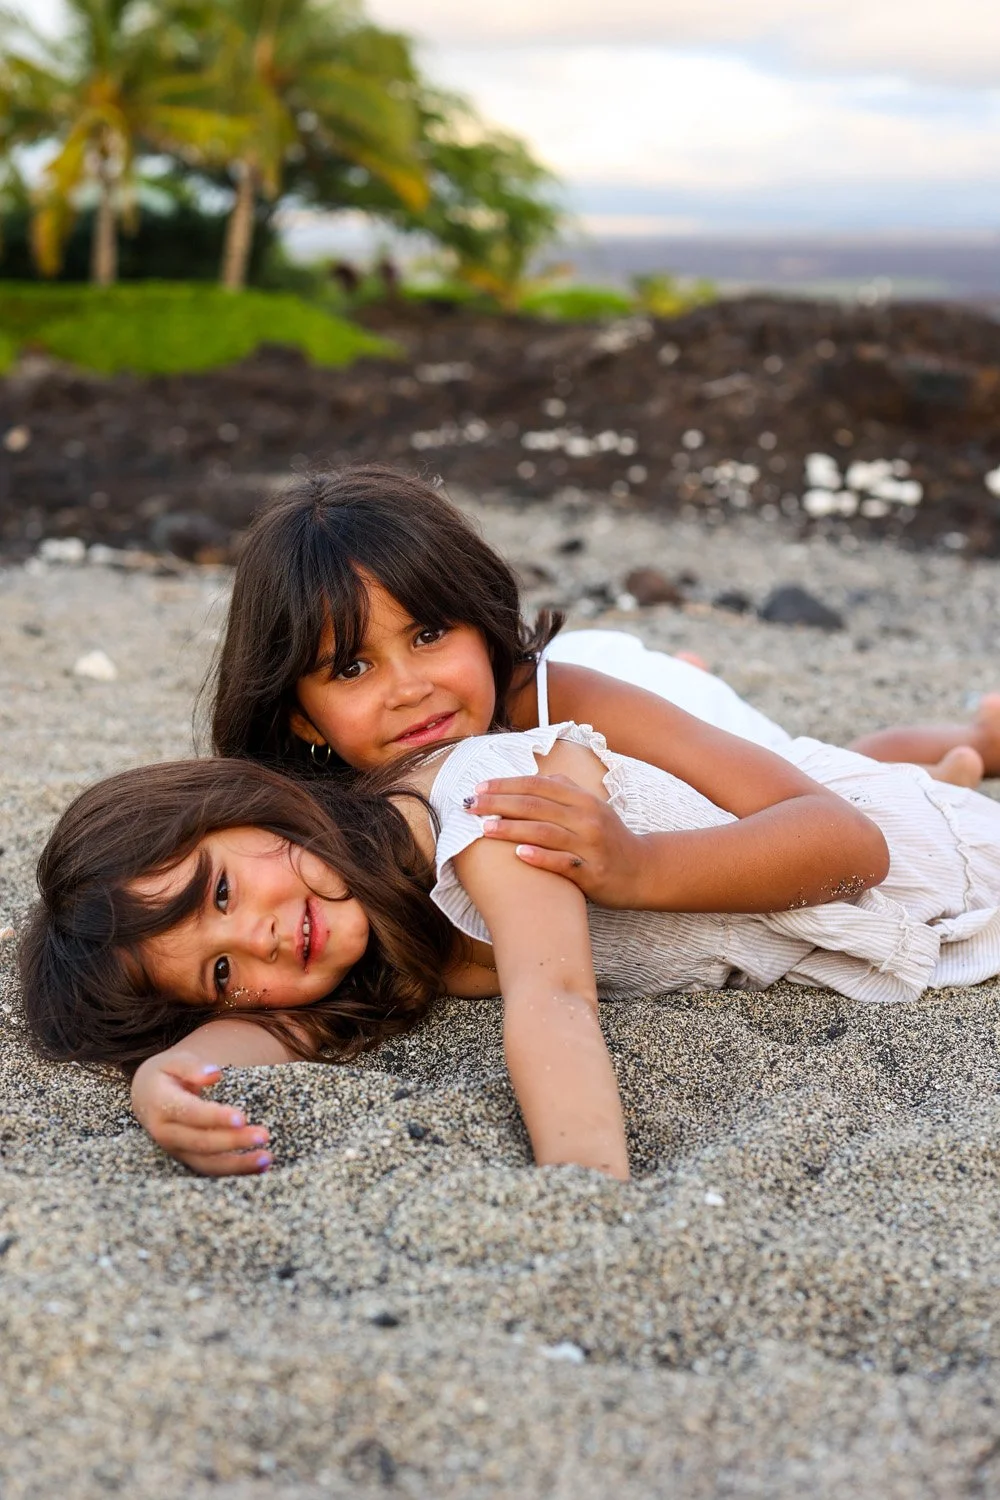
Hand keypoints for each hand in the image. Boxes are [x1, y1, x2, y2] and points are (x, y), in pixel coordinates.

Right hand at [131, 1050, 271, 1176]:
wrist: (147, 1096)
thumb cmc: (166, 1075)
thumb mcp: (174, 1062)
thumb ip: (192, 1067)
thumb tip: (214, 1074)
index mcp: (161, 1105)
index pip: (190, 1114)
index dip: (215, 1118)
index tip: (241, 1118)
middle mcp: (166, 1132)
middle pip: (201, 1142)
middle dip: (233, 1141)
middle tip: (263, 1135)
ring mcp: (175, 1150)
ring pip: (206, 1163)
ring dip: (238, 1164)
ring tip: (266, 1158)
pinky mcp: (187, 1158)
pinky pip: (211, 1170)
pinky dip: (235, 1171)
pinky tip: (260, 1168)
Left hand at [466, 774, 645, 907]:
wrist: (644, 871)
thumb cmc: (610, 839)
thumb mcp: (592, 808)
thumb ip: (566, 792)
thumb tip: (535, 777)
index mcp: (583, 799)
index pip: (537, 785)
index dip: (506, 784)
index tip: (478, 788)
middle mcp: (586, 818)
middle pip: (535, 805)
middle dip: (499, 803)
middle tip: (470, 806)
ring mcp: (590, 845)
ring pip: (546, 831)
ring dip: (512, 829)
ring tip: (485, 829)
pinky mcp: (592, 872)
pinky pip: (563, 862)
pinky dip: (540, 856)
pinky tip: (518, 854)